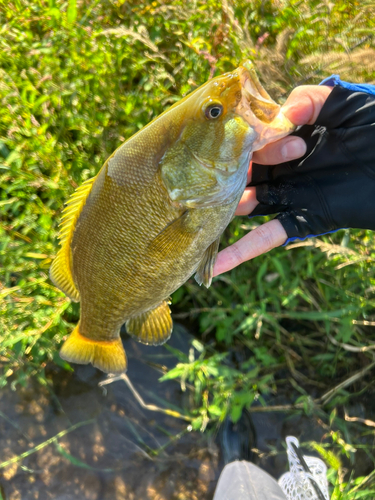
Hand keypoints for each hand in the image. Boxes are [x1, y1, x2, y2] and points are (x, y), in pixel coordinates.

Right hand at [213, 85, 332, 275]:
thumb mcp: (347, 105)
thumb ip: (314, 99)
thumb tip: (283, 115)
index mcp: (288, 138)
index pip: (252, 137)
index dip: (244, 136)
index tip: (245, 134)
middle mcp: (283, 169)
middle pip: (241, 172)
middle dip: (226, 172)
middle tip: (213, 171)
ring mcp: (290, 197)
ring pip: (245, 205)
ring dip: (221, 208)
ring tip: (195, 207)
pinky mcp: (303, 220)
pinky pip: (267, 238)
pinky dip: (241, 253)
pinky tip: (213, 267)